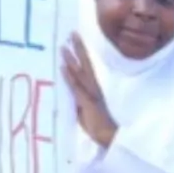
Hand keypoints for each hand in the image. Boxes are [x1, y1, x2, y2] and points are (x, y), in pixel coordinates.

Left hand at [60, 35, 116, 149]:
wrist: (110, 138)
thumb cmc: (100, 127)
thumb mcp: (86, 111)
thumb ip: (79, 101)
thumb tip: (70, 94)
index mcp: (96, 88)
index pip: (88, 67)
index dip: (82, 54)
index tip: (76, 41)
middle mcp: (95, 87)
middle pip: (86, 64)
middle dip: (79, 49)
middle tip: (71, 34)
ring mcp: (91, 94)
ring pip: (81, 72)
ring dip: (72, 59)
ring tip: (64, 47)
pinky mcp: (87, 102)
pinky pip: (77, 87)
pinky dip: (69, 77)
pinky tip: (63, 67)